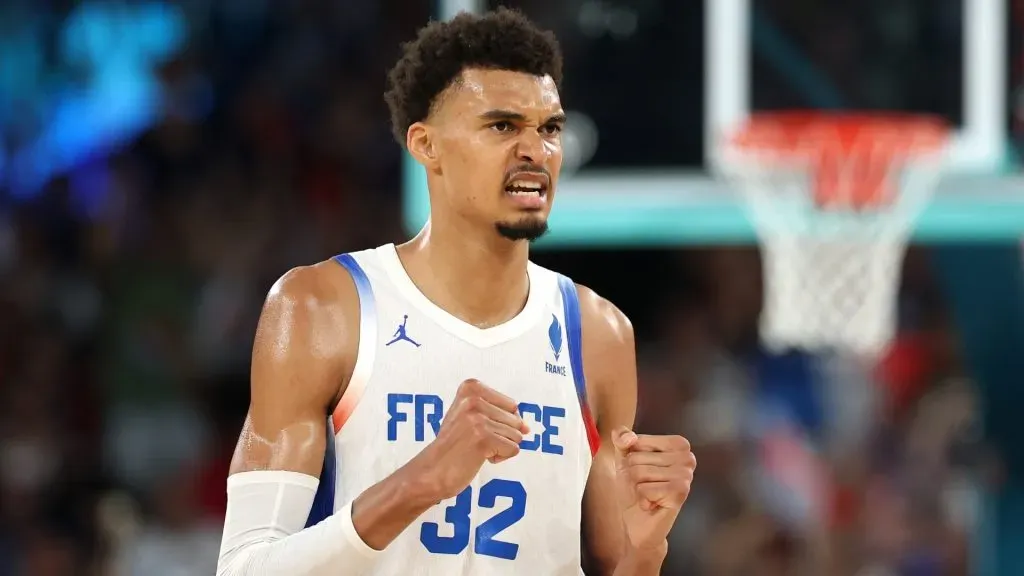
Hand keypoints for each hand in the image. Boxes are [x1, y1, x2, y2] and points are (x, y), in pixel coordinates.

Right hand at [416, 379, 529, 499]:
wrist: (431, 471)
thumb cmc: (452, 446)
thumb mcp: (469, 416)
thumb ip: (499, 414)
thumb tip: (527, 427)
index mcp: (471, 387)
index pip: (511, 405)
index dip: (500, 422)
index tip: (477, 428)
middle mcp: (473, 399)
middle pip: (515, 420)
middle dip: (501, 436)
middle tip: (474, 441)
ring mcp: (478, 418)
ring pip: (516, 435)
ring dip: (500, 447)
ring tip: (475, 449)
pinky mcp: (483, 438)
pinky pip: (513, 449)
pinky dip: (499, 458)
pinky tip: (478, 457)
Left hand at [612, 427, 695, 551]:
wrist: (638, 522)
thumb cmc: (635, 489)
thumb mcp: (624, 458)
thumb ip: (622, 439)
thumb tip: (627, 436)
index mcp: (678, 444)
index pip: (639, 440)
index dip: (632, 456)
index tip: (642, 469)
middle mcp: (687, 457)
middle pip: (638, 457)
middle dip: (633, 474)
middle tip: (644, 486)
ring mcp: (686, 475)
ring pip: (640, 472)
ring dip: (637, 487)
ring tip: (648, 495)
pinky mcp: (680, 492)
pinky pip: (645, 488)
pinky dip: (642, 499)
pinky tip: (651, 504)